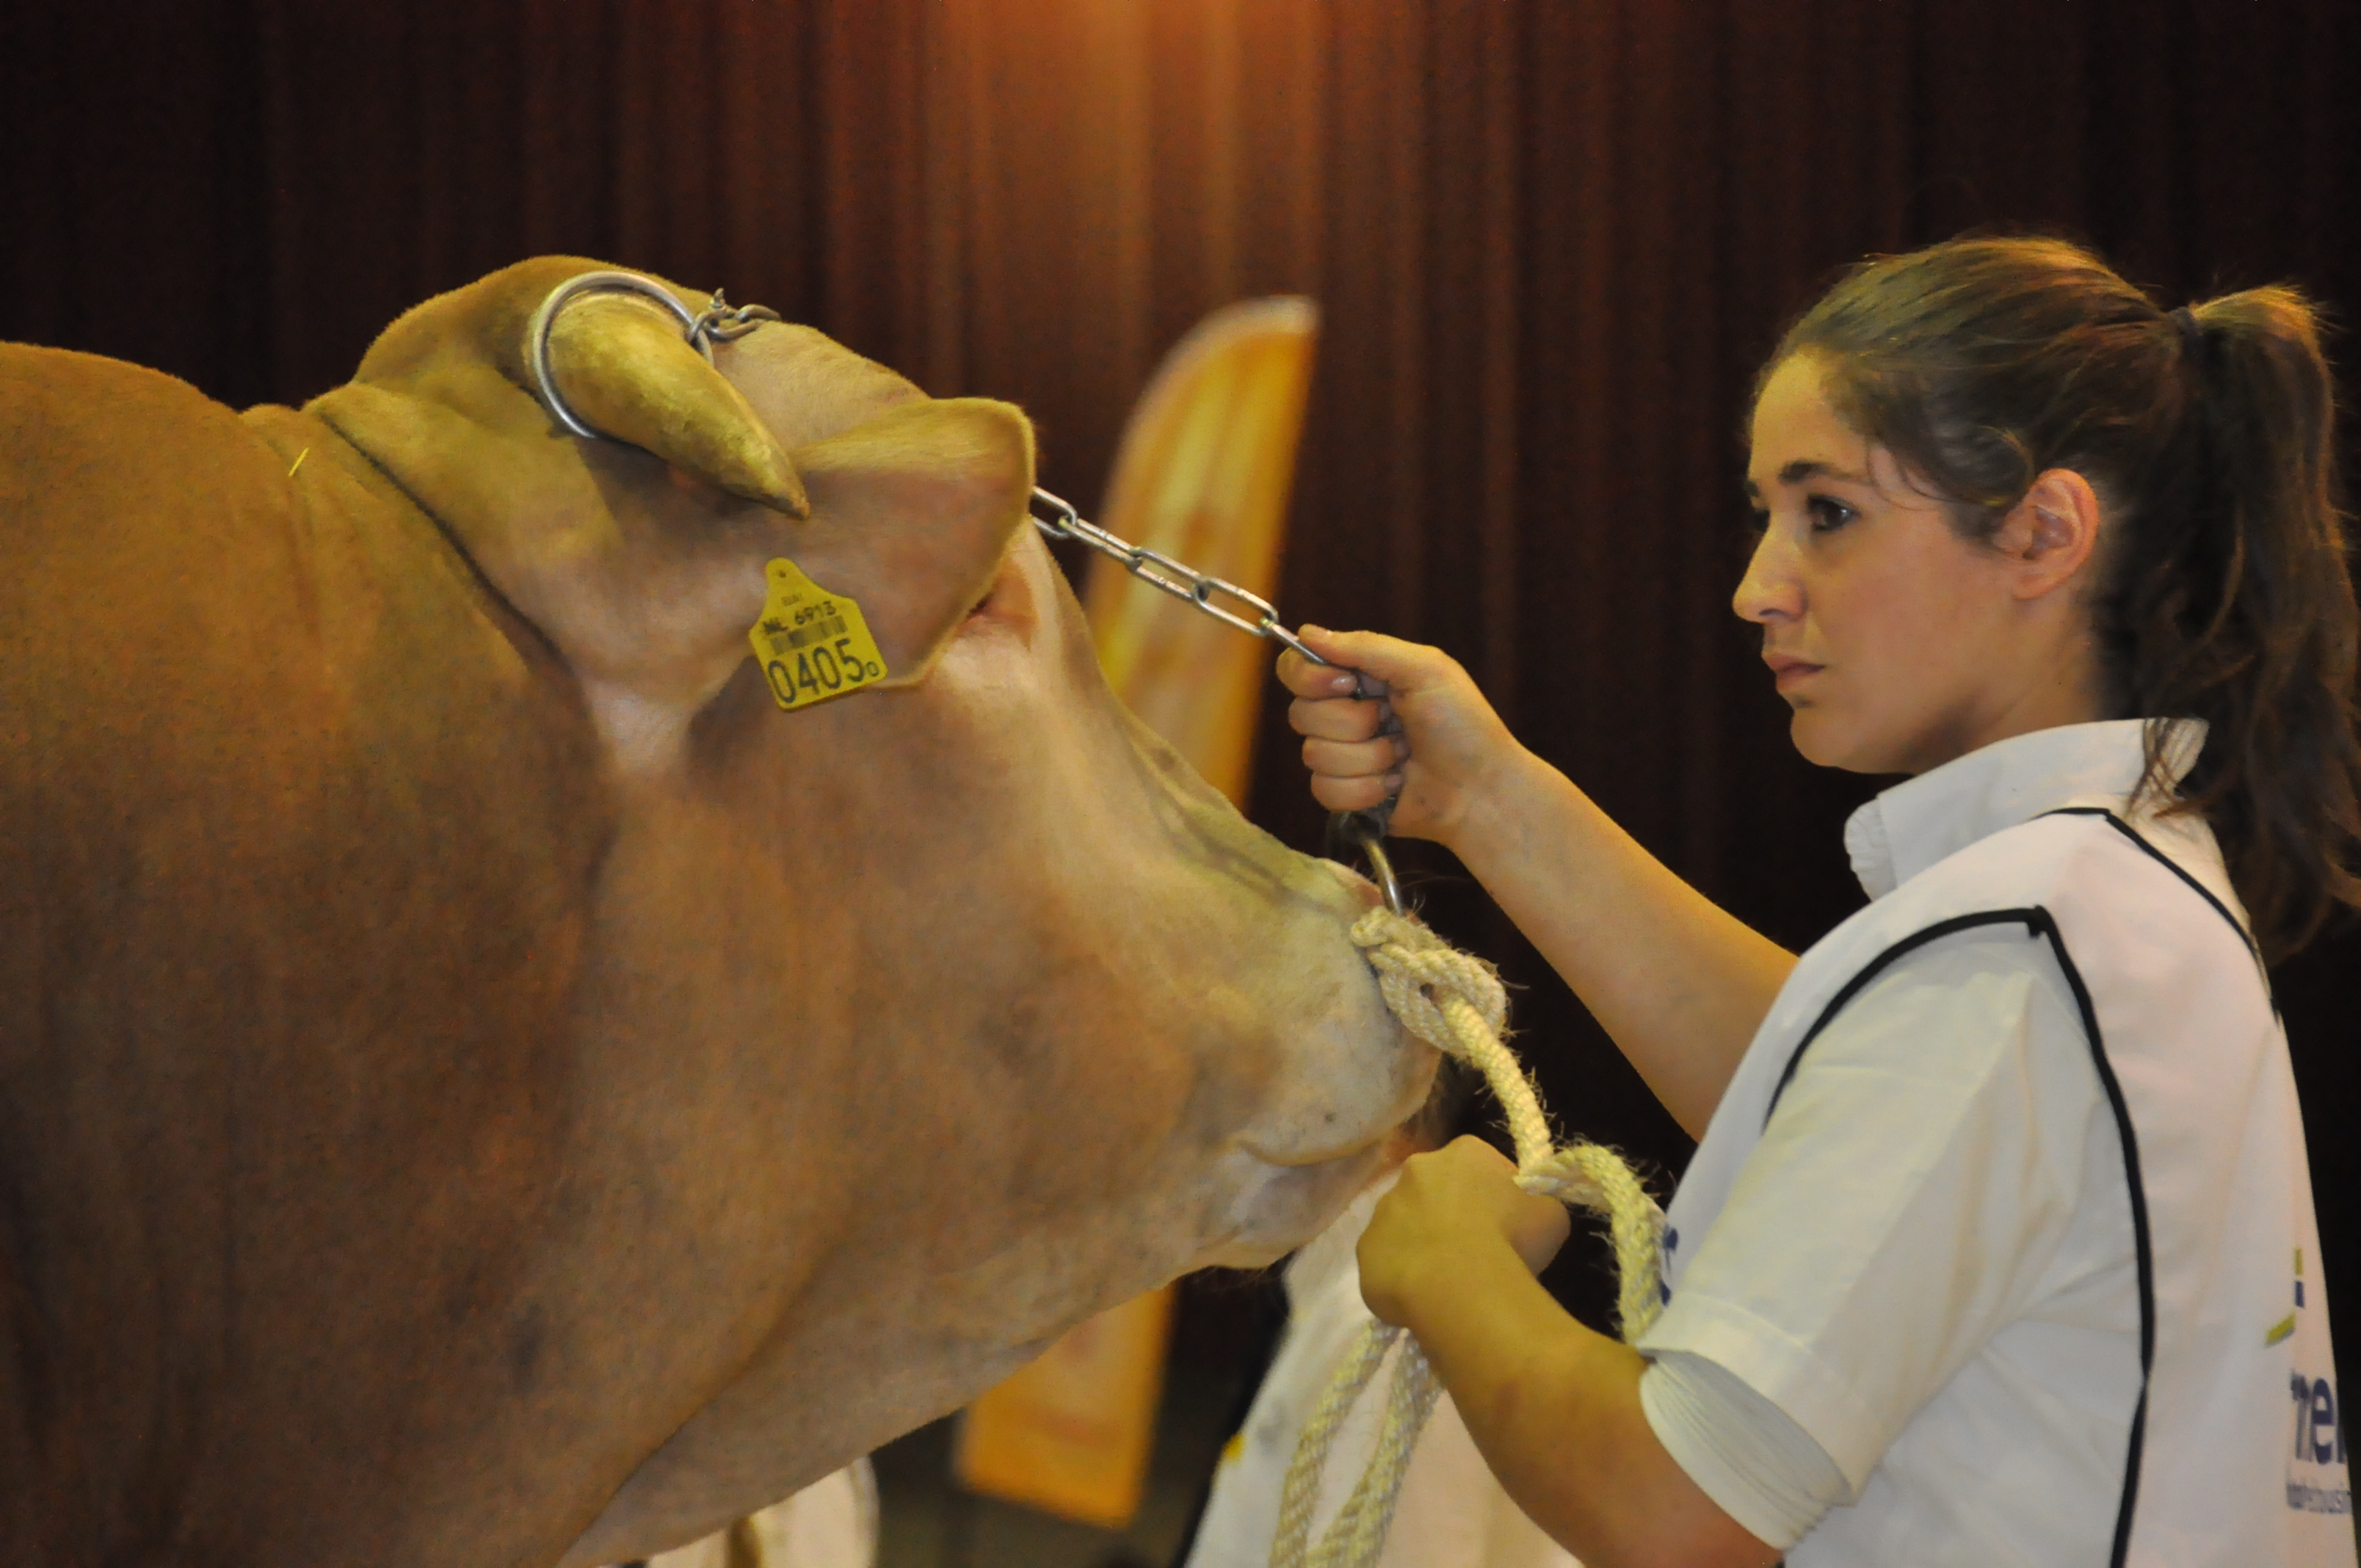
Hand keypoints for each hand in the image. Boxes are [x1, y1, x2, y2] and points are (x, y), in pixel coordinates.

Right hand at [1276, 628, 1524, 848]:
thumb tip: (1307, 632)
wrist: (1480, 790)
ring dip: (1367, 758)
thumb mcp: (1425, 669)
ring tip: (1402, 757)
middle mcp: (1344, 713)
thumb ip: (1366, 647)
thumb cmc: (1463, 726)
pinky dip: (1365, 788)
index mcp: (1360, 677)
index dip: (1309, 677)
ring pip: (1313, 755)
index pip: (1297, 668)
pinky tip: (1394, 783)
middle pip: (1301, 714)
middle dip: (1354, 723)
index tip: (1346, 685)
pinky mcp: (1344, 794)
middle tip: (1393, 722)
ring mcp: (1341, 756)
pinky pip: (1325, 789)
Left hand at [1357, 1136, 1570, 1327]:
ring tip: (1449, 1281)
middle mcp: (1415, 1171)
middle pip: (1438, 1191)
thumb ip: (1538, 1205)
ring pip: (1408, 1226)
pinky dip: (1404, 1276)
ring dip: (1425, 1245)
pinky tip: (1425, 1296)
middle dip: (1454, 1216)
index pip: (1482, 1165)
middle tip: (1477, 1253)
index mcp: (1463, 1153)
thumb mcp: (1551, 1217)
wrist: (1458, 1286)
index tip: (1509, 1226)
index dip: (1497, 1196)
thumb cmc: (1510, 1242)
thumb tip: (1529, 1212)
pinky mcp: (1365, 1251)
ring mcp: (1383, 1210)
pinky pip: (1388, 1262)